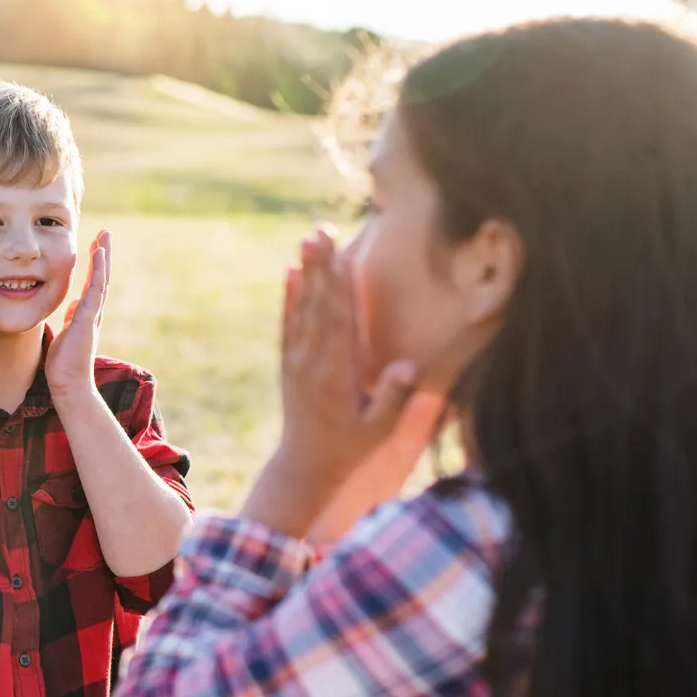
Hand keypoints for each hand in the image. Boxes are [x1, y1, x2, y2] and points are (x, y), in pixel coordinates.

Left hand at [45, 230, 109, 395]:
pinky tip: (98, 253)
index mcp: (87, 314)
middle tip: (105, 233)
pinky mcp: (88, 318)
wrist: (69, 384)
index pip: (93, 283)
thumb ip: (71, 318)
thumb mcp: (65, 334)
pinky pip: (95, 289)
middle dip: (103, 254)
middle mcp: (93, 311)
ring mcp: (93, 314)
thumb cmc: (64, 364)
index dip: (95, 264)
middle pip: (101, 276)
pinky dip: (99, 270)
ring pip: (101, 279)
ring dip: (103, 256)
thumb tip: (73, 304)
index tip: (95, 246)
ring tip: (104, 235)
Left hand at [244, 227, 433, 535]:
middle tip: (322, 231)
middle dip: (322, 267)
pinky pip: (288, 322)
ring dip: (307, 271)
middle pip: (319, 306)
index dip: (342, 289)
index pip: (341, 323)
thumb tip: (407, 366)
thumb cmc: (351, 448)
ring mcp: (297, 360)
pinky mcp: (289, 361)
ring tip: (309, 237)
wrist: (306, 466)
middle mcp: (313, 361)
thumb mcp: (379, 431)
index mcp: (337, 375)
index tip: (344, 256)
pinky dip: (289, 296)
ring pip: (302, 307)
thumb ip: (393, 398)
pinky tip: (291, 270)